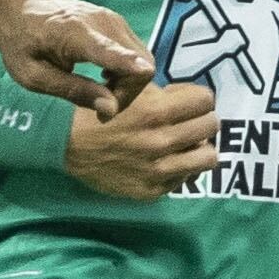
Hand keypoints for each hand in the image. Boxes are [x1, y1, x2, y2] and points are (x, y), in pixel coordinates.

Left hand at [0, 0, 152, 117]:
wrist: (20, 1)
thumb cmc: (20, 40)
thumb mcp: (33, 75)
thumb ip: (73, 90)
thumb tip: (110, 108)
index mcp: (76, 34)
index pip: (113, 52)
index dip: (130, 68)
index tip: (139, 78)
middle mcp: (103, 23)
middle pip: (140, 66)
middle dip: (126, 95)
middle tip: (99, 109)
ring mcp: (114, 20)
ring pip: (144, 63)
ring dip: (127, 86)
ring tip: (97, 93)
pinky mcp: (118, 22)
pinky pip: (137, 56)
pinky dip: (127, 74)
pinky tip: (103, 79)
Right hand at [67, 83, 219, 200]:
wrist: (66, 144)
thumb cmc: (96, 110)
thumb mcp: (126, 88)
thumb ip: (162, 92)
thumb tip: (187, 96)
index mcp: (157, 111)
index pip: (206, 99)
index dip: (197, 97)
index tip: (186, 101)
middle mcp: (162, 142)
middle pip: (212, 125)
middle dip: (200, 119)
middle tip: (187, 121)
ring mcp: (159, 170)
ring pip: (208, 157)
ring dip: (198, 147)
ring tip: (185, 144)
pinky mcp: (152, 191)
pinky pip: (185, 178)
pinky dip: (180, 168)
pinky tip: (165, 161)